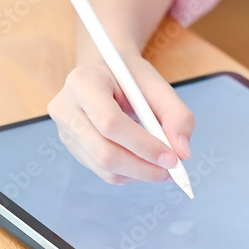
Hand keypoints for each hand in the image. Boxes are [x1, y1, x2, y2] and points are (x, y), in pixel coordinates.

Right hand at [47, 55, 192, 183]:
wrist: (106, 74)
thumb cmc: (131, 78)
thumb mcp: (158, 85)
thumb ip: (177, 115)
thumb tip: (182, 153)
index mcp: (83, 82)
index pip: (110, 123)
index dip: (143, 145)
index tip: (173, 158)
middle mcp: (66, 108)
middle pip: (104, 152)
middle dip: (143, 167)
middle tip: (172, 171)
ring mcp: (65, 131)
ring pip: (105, 168)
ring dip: (139, 173)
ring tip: (163, 167)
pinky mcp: (73, 148)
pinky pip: (104, 172)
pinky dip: (130, 174)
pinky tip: (145, 163)